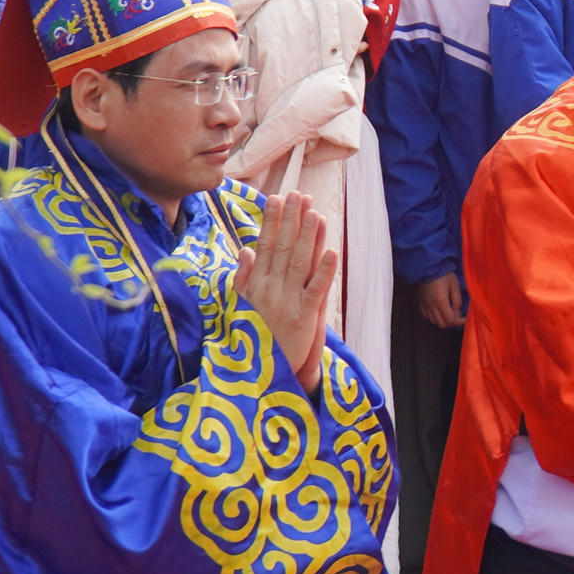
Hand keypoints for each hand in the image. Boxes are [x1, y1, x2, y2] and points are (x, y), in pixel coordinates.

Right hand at [235, 189, 335, 386]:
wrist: (261, 379)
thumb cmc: (256, 340)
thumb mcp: (242, 308)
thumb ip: (244, 279)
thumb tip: (245, 249)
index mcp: (256, 286)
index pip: (264, 247)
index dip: (271, 222)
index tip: (276, 198)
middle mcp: (270, 290)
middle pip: (282, 248)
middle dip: (291, 220)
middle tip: (298, 194)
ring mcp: (287, 303)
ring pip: (299, 263)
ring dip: (308, 236)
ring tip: (314, 211)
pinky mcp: (305, 318)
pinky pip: (316, 290)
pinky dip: (325, 270)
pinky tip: (332, 250)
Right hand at [419, 270, 465, 329]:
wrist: (428, 266)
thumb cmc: (444, 274)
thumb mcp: (455, 286)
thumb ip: (457, 301)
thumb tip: (458, 313)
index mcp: (441, 302)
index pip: (450, 320)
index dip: (460, 322)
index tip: (466, 318)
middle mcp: (431, 306)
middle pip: (442, 324)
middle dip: (452, 323)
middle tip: (459, 316)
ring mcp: (424, 305)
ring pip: (434, 321)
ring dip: (443, 321)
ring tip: (450, 314)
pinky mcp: (420, 303)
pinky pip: (427, 316)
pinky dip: (434, 317)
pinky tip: (440, 311)